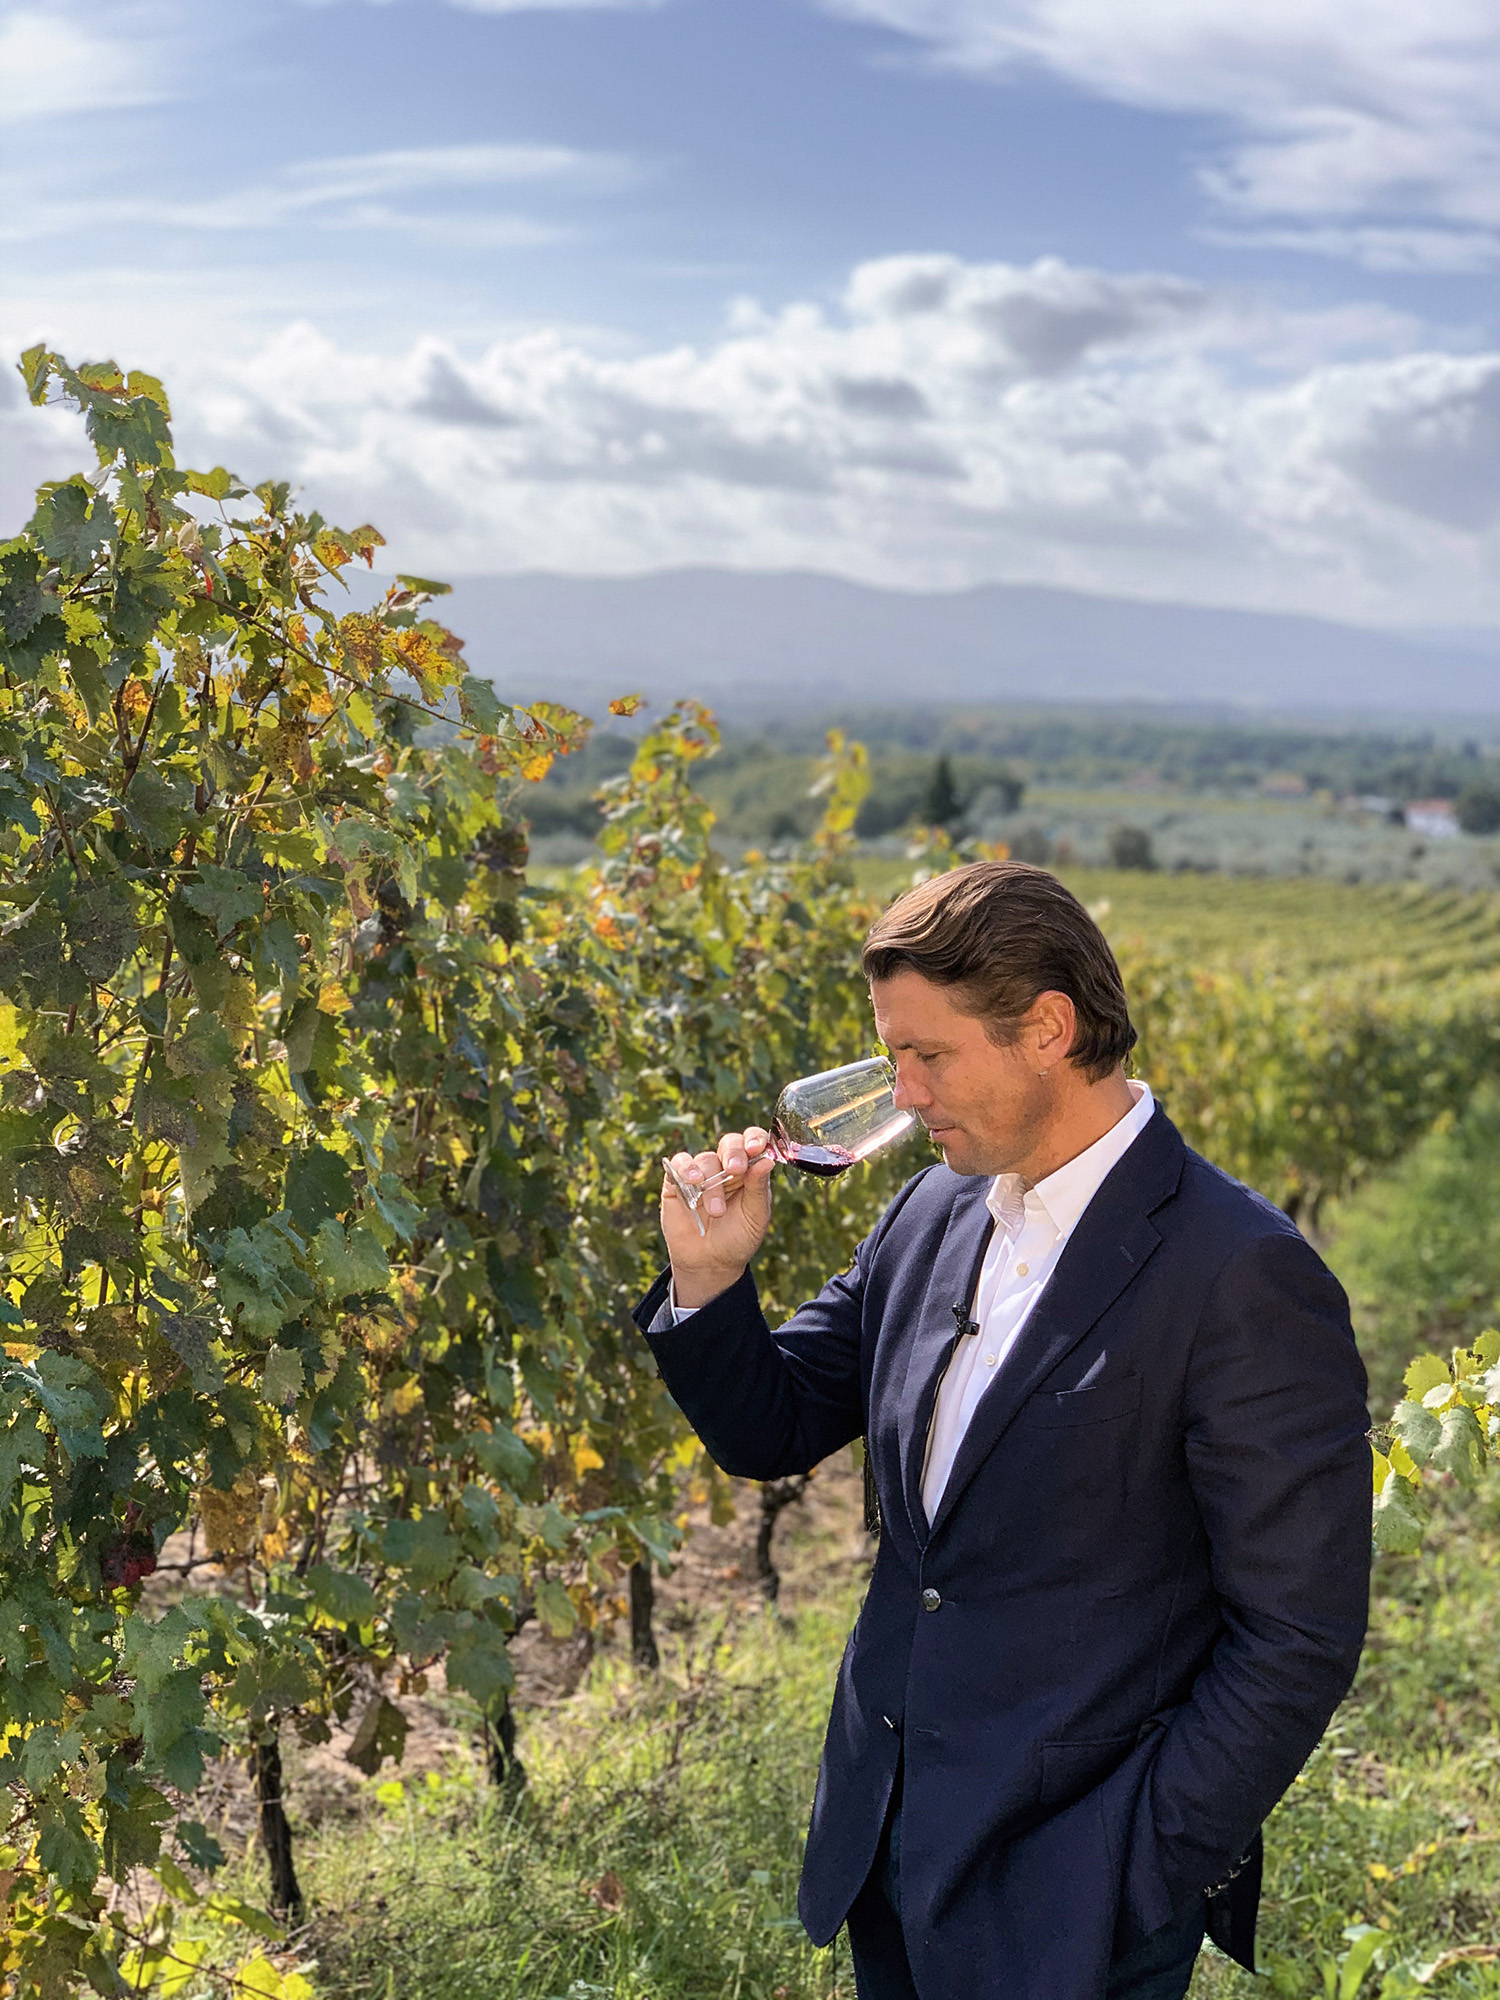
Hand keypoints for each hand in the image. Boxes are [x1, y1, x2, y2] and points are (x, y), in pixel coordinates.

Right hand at [660, 1127, 774, 1306]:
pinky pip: (678, 1164)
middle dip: (733, 1154)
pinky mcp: (677, 1182)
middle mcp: (725, 1167)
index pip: (752, 1143)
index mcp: (749, 1171)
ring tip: (716, 1211)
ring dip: (711, 1183)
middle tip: (736, 1170)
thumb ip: (759, 1188)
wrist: (710, 1264)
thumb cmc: (738, 1238)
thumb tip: (767, 1161)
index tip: (756, 1147)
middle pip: (729, 1144)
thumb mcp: (755, 1216)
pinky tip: (692, 1181)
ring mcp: (701, 1174)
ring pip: (705, 1160)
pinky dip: (685, 1168)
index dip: (754, 1138)